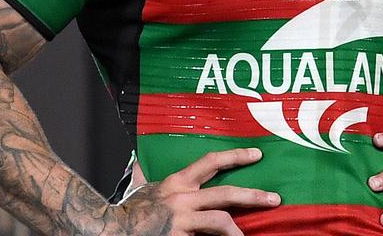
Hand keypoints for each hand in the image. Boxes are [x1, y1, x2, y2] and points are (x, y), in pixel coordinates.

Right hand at [110, 147, 279, 235]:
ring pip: (220, 222)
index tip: (257, 154)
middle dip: (254, 196)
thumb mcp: (145, 189)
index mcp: (176, 182)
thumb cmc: (129, 213)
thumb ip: (151, 175)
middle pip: (226, 194)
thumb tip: (144, 160)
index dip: (236, 156)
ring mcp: (181, 221)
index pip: (211, 162)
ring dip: (238, 232)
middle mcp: (181, 199)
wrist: (108, 231)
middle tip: (274, 199)